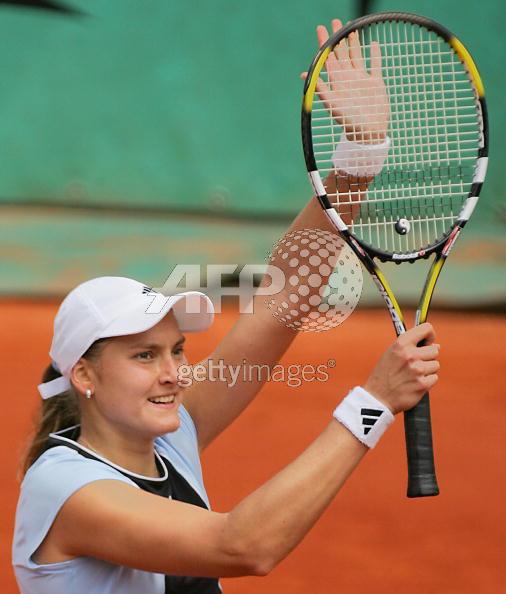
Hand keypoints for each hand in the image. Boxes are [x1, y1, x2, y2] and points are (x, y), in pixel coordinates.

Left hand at [302, 18, 389, 143]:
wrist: (367, 132)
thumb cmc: (348, 121)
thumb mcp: (331, 104)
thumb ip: (319, 88)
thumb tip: (304, 75)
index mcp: (337, 82)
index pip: (328, 59)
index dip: (324, 44)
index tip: (321, 28)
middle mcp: (348, 79)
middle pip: (341, 53)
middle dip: (337, 38)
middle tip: (335, 20)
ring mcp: (361, 80)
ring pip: (357, 56)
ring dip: (354, 42)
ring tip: (351, 28)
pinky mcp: (375, 83)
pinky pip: (375, 65)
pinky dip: (374, 54)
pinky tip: (373, 44)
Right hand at [364, 323, 439, 413]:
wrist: (377, 398)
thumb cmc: (384, 374)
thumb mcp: (391, 353)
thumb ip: (410, 346)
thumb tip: (436, 345)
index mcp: (401, 343)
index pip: (426, 329)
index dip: (430, 335)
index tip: (428, 342)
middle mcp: (410, 354)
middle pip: (434, 350)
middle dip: (427, 357)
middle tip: (415, 364)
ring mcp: (417, 370)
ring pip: (435, 365)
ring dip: (427, 370)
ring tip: (413, 375)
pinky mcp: (423, 384)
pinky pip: (434, 378)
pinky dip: (427, 381)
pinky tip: (414, 383)